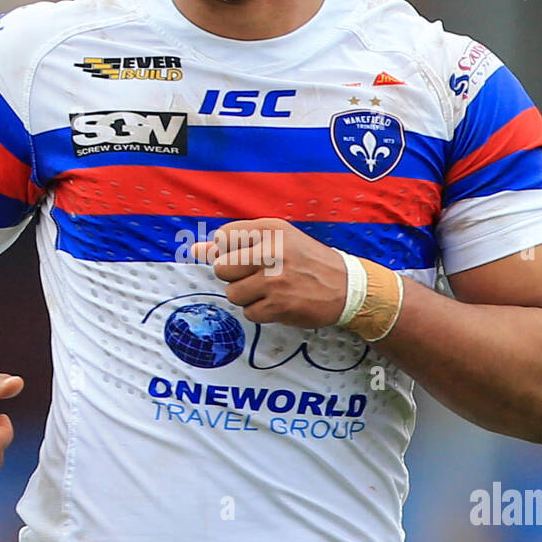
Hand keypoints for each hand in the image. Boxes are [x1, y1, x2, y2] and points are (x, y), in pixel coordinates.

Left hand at [191, 217, 348, 327]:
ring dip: (247, 296)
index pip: (223, 237)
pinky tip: (278, 303)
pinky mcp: (279, 305)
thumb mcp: (276, 241)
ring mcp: (275, 279)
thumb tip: (194, 250)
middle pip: (221, 267)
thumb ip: (234, 243)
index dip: (231, 252)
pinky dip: (260, 312)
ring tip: (269, 290)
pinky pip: (249, 313)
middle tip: (257, 276)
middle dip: (234, 276)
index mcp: (270, 229)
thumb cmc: (306, 261)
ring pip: (232, 293)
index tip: (250, 257)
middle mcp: (272, 250)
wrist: (346, 286)